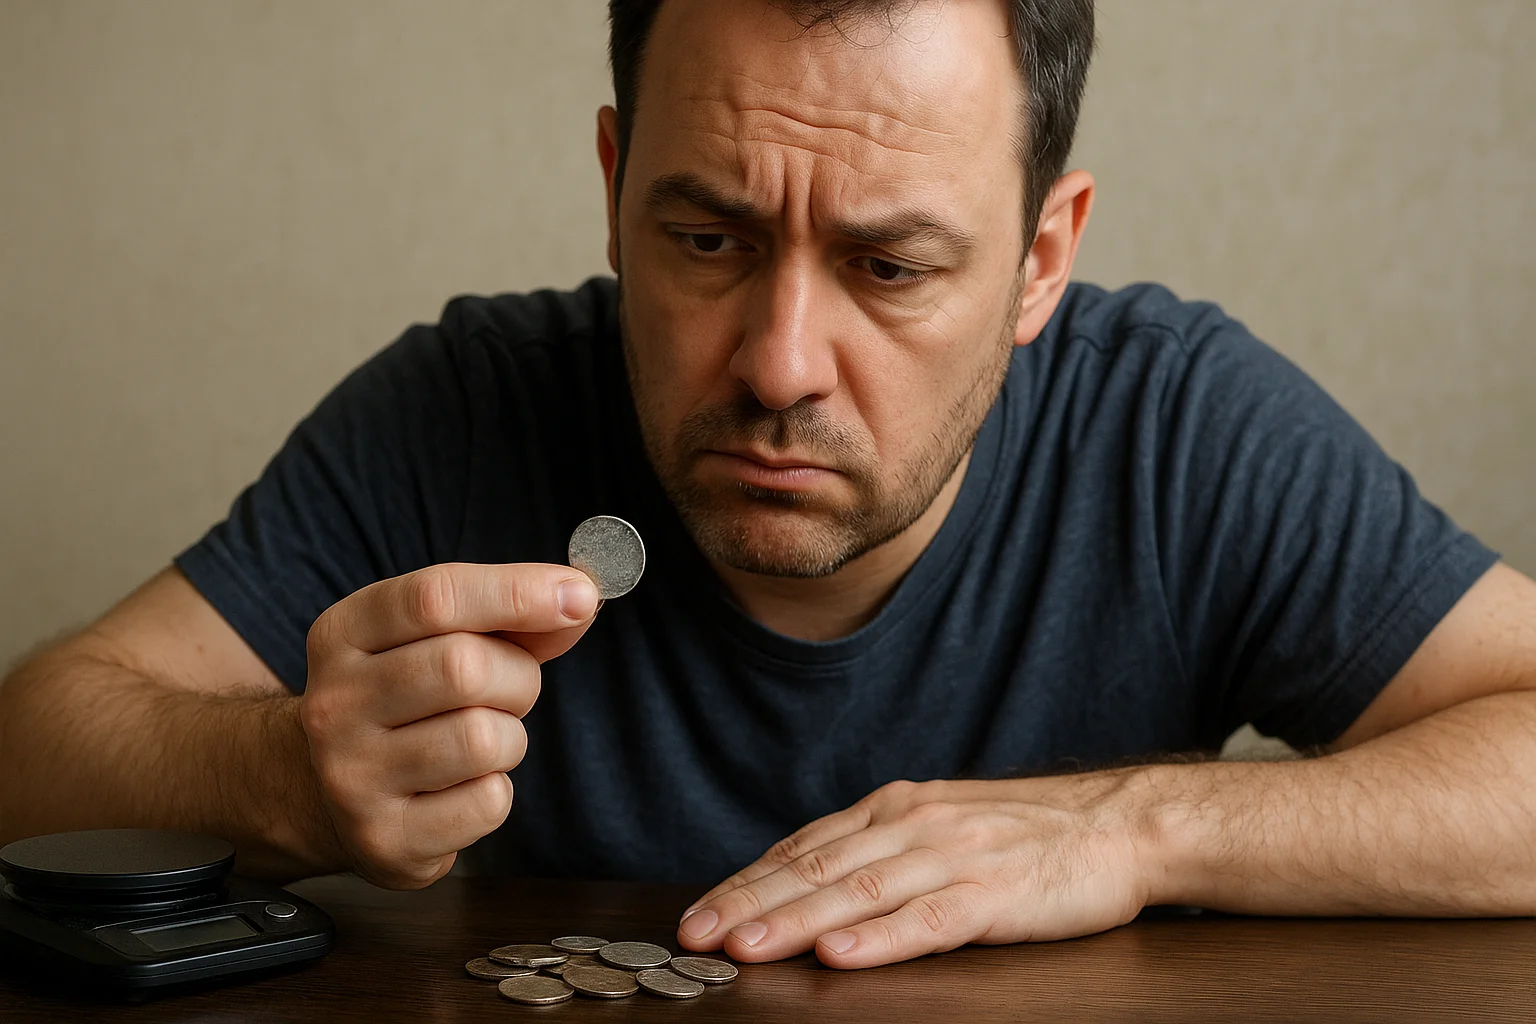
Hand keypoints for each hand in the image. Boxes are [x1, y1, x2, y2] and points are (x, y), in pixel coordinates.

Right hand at [299, 562, 599, 888]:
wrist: (332, 799)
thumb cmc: (410, 703)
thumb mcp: (440, 641)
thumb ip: (512, 618)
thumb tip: (580, 601)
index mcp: (343, 634)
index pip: (435, 597)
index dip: (518, 592)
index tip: (581, 595)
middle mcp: (334, 702)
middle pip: (466, 667)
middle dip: (517, 678)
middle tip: (509, 693)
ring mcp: (350, 775)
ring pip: (482, 739)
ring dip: (510, 739)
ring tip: (479, 744)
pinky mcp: (382, 838)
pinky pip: (487, 802)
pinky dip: (496, 792)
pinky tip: (461, 789)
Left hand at [676, 777, 1152, 968]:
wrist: (1120, 823)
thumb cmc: (1028, 834)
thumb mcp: (940, 825)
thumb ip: (879, 850)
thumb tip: (809, 885)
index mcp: (895, 809)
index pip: (803, 848)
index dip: (745, 883)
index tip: (697, 915)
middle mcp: (913, 826)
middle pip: (815, 868)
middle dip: (748, 905)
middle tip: (695, 937)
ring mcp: (953, 857)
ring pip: (858, 892)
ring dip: (795, 922)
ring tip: (746, 948)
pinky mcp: (994, 894)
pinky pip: (927, 919)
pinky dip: (879, 938)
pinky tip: (841, 953)